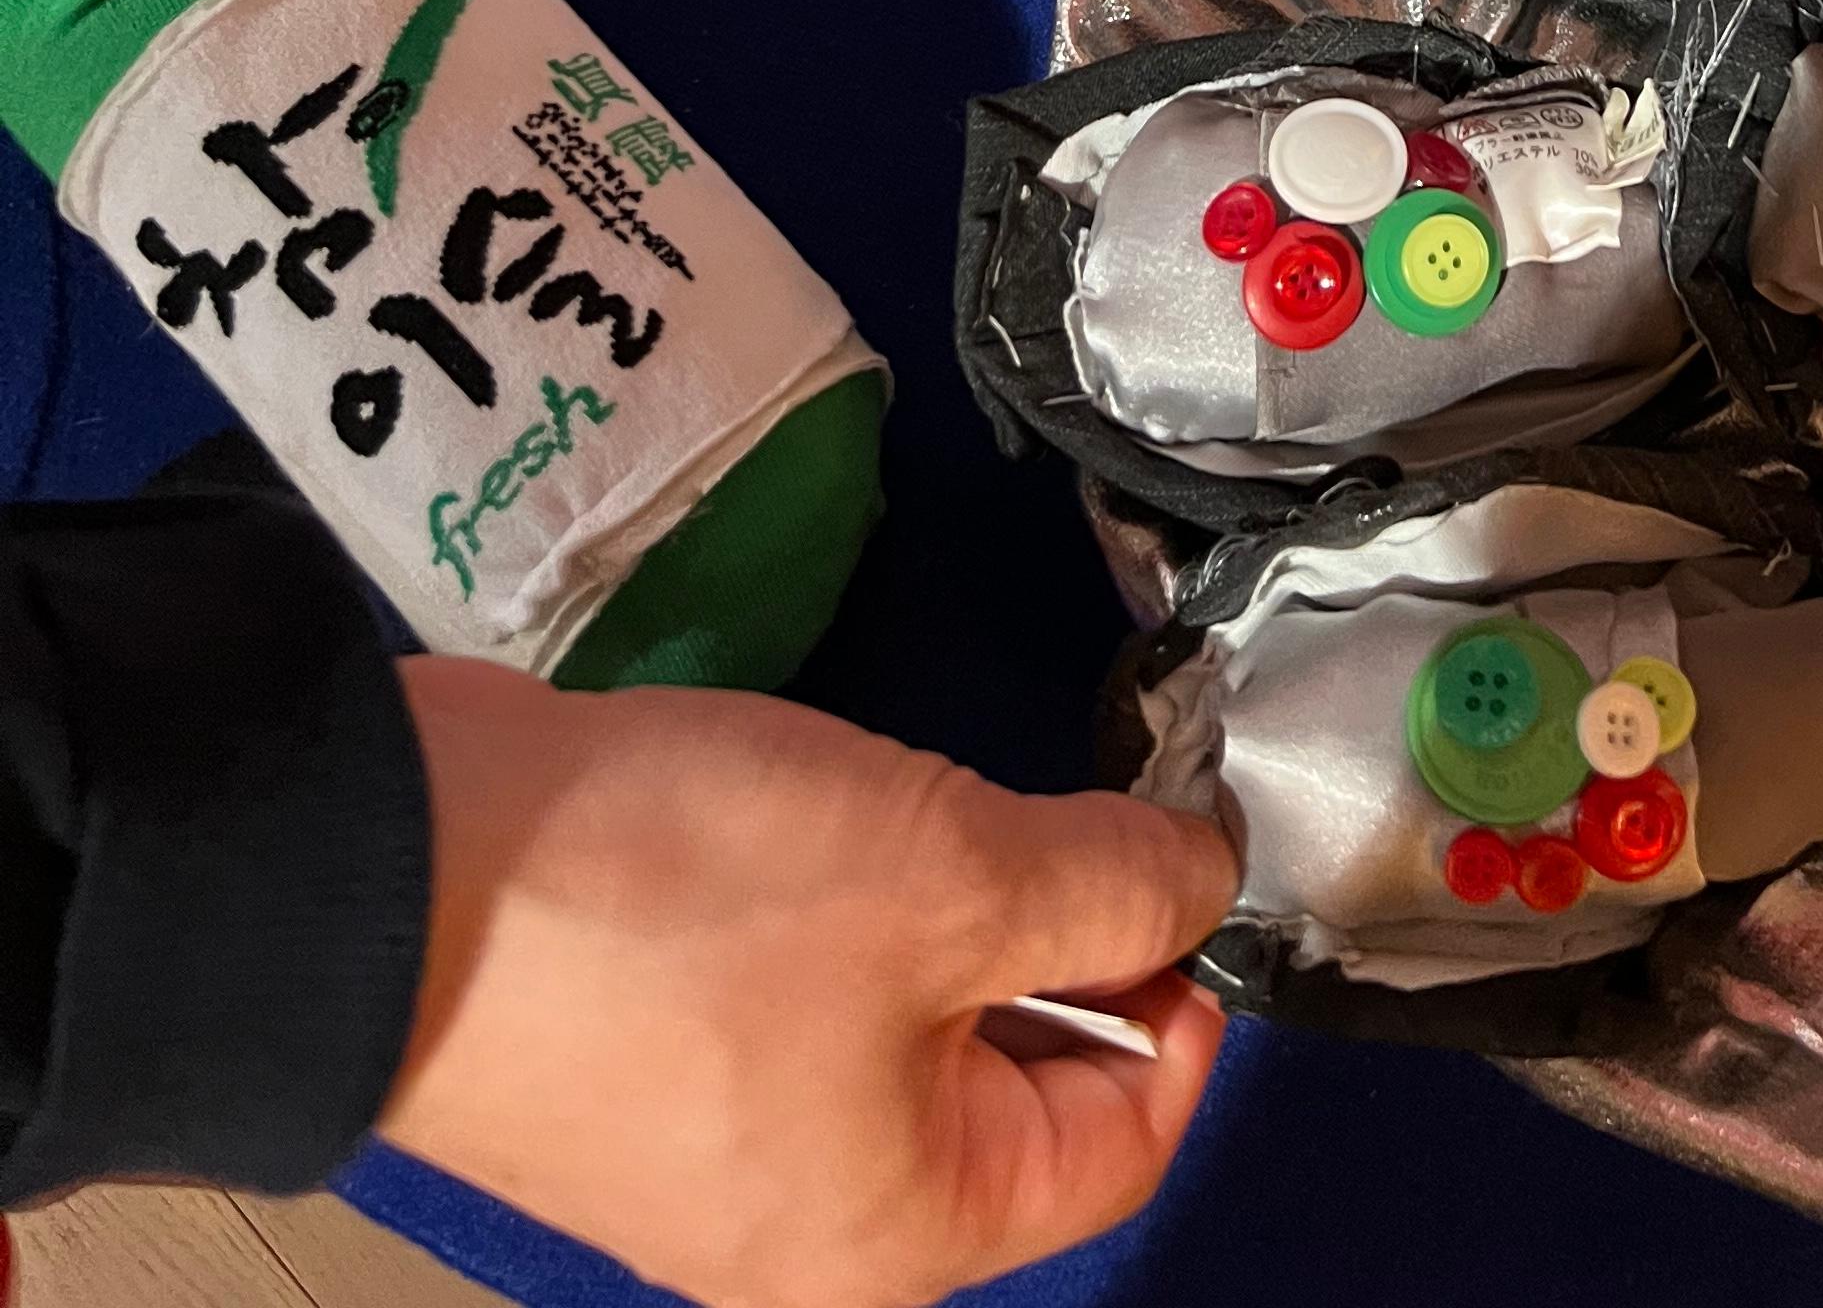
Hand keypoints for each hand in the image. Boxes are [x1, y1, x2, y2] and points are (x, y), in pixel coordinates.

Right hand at [381, 656, 1235, 1307]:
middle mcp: (813, 1230)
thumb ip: (1110, 884)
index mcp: (902, 1241)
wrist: (401, 871)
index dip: (1182, 991)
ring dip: (954, 909)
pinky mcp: (649, 1058)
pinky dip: (854, 904)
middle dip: (1063, 937)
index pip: (1123, 1140)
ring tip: (944, 798)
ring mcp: (719, 1149)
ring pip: (912, 1025)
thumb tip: (1206, 878)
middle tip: (1074, 796)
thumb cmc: (686, 908)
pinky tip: (837, 815)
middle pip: (1015, 1088)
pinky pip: (808, 992)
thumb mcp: (954, 875)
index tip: (1178, 854)